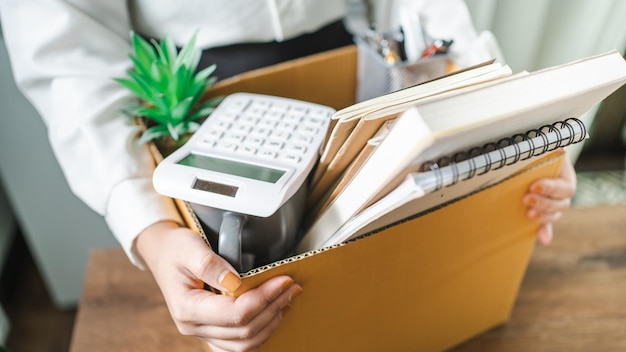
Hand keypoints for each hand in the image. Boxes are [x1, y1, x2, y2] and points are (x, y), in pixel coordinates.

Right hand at [136, 221, 301, 351]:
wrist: (162, 254)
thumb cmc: (175, 249)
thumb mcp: (189, 247)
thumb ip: (211, 265)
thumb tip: (235, 282)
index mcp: (187, 308)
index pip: (235, 313)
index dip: (264, 298)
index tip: (283, 280)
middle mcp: (194, 326)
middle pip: (244, 331)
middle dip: (273, 308)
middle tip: (292, 287)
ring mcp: (202, 332)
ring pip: (245, 344)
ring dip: (271, 322)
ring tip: (287, 299)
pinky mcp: (211, 331)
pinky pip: (239, 344)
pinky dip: (260, 332)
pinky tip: (273, 313)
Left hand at [523, 154, 576, 244]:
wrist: (527, 154)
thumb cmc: (534, 150)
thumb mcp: (540, 149)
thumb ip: (545, 151)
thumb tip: (560, 149)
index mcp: (565, 176)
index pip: (565, 188)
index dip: (550, 188)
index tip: (533, 185)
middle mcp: (562, 191)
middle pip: (561, 204)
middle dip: (544, 203)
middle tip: (526, 198)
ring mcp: (553, 202)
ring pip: (555, 214)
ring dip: (544, 217)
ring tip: (529, 213)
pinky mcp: (542, 210)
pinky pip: (547, 224)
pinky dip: (545, 232)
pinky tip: (544, 239)